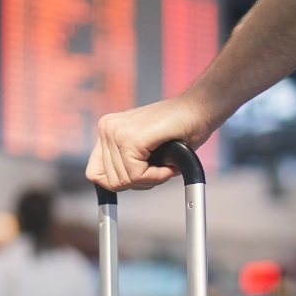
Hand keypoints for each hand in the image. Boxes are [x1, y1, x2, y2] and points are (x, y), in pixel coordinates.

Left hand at [86, 94, 218, 190]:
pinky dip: (156, 177)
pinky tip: (169, 166)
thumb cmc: (179, 129)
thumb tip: (111, 187)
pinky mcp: (130, 138)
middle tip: (160, 169)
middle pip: (110, 181)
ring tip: (166, 164)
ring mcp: (116, 132)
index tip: (140, 176)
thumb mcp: (143, 150)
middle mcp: (106, 128)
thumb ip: (125, 164)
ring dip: (150, 179)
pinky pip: (136, 176)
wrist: (201, 108)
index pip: (95, 173)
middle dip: (138, 182)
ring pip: (123, 181)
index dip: (119, 182)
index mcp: (107, 130)